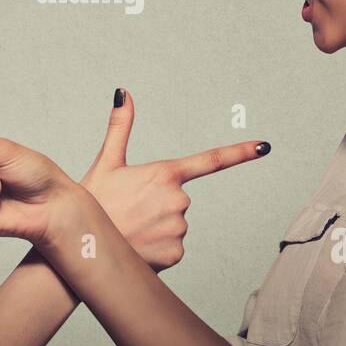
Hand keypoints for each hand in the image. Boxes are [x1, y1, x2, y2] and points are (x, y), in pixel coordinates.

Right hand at [79, 88, 270, 269]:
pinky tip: (137, 245)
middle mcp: (178, 199)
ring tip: (130, 229)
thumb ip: (120, 126)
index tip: (264, 146)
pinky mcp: (176, 253)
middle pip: (179, 199)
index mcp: (165, 173)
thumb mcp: (106, 162)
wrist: (80, 246)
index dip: (240, 152)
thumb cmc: (92, 202)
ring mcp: (178, 227)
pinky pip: (173, 247)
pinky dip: (157, 248)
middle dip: (158, 205)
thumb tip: (123, 92)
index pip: (211, 161)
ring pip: (175, 224)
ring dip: (156, 227)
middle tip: (130, 210)